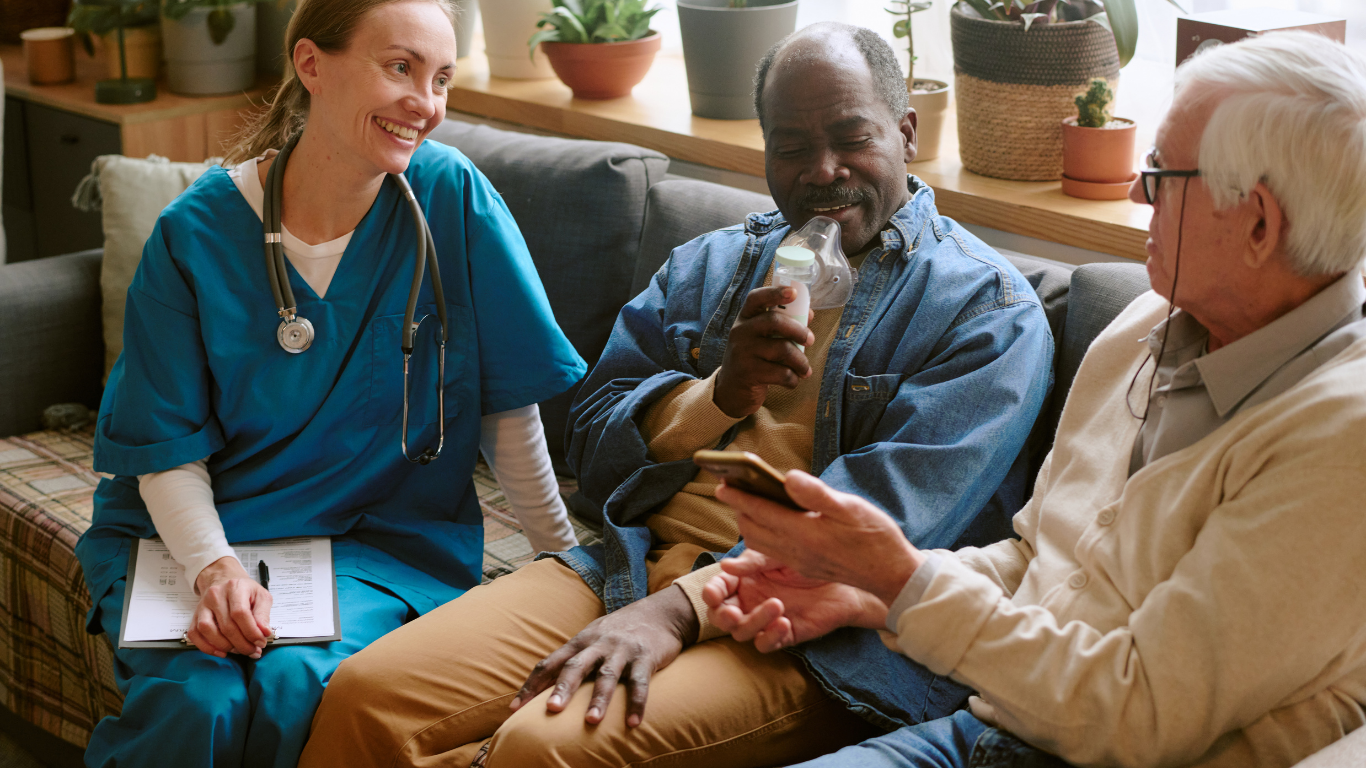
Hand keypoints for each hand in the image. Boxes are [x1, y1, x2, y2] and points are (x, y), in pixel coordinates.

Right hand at [185, 556, 272, 658]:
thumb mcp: (261, 596)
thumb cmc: (244, 590)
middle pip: (226, 626)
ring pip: (208, 630)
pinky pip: (195, 634)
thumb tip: (264, 632)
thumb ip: (264, 614)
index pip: (240, 613)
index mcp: (235, 587)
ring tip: (238, 650)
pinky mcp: (194, 616)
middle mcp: (216, 595)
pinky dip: (207, 647)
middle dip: (242, 644)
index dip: (251, 632)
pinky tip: (222, 652)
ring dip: (225, 646)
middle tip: (252, 651)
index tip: (260, 642)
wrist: (223, 579)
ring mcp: (202, 606)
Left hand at [509, 585, 697, 727]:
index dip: (532, 684)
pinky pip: (640, 683)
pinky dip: (637, 703)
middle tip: (551, 710)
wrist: (660, 612)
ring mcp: (622, 650)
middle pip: (575, 666)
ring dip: (599, 699)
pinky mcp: (645, 657)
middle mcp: (598, 644)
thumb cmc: (619, 631)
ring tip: (591, 721)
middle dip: (562, 688)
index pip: (550, 662)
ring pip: (607, 675)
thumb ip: (572, 659)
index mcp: (580, 642)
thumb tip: (544, 686)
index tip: (515, 708)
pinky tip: (634, 723)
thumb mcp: (592, 638)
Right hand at [703, 550, 887, 652]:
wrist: (845, 575)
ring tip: (777, 605)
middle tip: (734, 614)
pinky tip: (784, 623)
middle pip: (721, 617)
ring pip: (742, 632)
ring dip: (753, 622)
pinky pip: (766, 644)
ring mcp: (766, 619)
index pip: (717, 589)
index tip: (713, 594)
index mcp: (744, 579)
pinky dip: (770, 637)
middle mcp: (750, 600)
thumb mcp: (778, 553)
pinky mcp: (785, 634)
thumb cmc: (810, 558)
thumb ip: (753, 561)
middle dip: (722, 616)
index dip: (711, 593)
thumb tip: (725, 565)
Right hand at [713, 286, 816, 417]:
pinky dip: (793, 379)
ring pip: (782, 349)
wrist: (731, 390)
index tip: (793, 292)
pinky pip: (781, 373)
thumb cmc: (754, 359)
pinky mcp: (748, 373)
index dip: (775, 293)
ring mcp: (742, 352)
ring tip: (805, 369)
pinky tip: (793, 381)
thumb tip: (808, 314)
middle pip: (774, 321)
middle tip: (811, 340)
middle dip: (799, 330)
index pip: (757, 298)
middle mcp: (740, 331)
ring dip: (800, 361)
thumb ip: (783, 325)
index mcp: (745, 318)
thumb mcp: (762, 339)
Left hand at [715, 470, 924, 605]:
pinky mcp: (805, 566)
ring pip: (759, 543)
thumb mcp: (851, 507)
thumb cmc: (875, 536)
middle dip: (738, 509)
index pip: (761, 512)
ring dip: (747, 523)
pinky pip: (772, 551)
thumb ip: (816, 494)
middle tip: (730, 488)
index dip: (739, 497)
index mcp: (805, 533)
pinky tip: (768, 522)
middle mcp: (796, 550)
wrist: (891, 574)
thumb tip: (788, 479)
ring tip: (745, 503)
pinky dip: (761, 535)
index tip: (722, 483)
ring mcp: (799, 561)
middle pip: (753, 529)